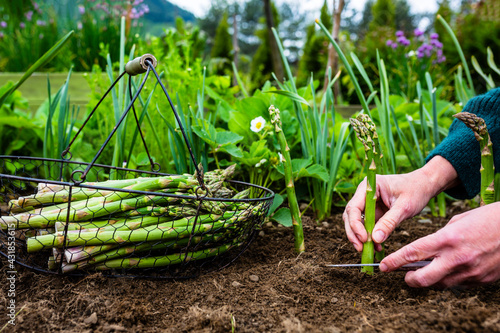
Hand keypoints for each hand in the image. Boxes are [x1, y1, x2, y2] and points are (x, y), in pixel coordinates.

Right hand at [343, 156, 457, 251]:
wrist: (424, 185)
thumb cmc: (416, 190)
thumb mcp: (404, 207)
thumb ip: (389, 222)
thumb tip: (375, 239)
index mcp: (369, 186)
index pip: (354, 207)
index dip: (355, 224)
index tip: (364, 238)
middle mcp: (364, 194)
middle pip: (350, 215)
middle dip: (354, 233)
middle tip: (361, 248)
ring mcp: (367, 203)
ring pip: (355, 222)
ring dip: (360, 237)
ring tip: (369, 250)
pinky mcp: (373, 212)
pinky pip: (366, 226)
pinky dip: (369, 237)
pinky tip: (377, 247)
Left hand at [380, 202, 499, 287]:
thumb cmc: (487, 219)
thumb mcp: (457, 221)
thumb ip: (439, 237)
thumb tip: (425, 250)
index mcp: (447, 239)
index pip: (412, 253)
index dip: (394, 261)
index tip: (383, 266)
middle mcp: (457, 258)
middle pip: (423, 278)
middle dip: (408, 279)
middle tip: (404, 276)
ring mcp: (470, 272)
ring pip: (440, 284)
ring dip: (430, 280)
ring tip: (428, 270)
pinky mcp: (482, 280)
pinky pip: (459, 284)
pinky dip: (450, 278)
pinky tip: (450, 269)